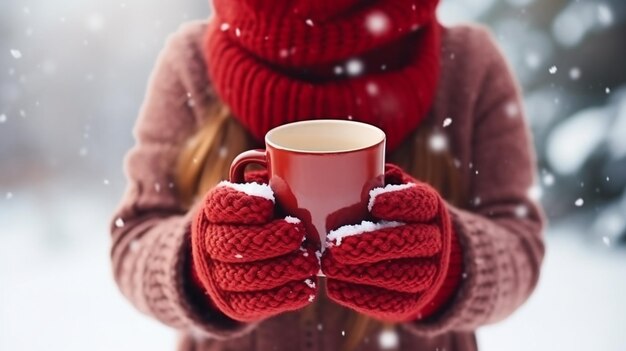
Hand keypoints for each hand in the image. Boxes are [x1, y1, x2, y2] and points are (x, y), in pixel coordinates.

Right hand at [191, 171, 318, 321]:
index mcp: (215, 209)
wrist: (230, 258)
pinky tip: (306, 288)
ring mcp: (218, 276)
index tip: (269, 204)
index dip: (243, 206)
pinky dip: (283, 297)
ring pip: (244, 277)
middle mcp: (208, 242)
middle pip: (232, 245)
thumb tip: (295, 163)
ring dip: (281, 270)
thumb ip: (274, 175)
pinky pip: (254, 304)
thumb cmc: (261, 216)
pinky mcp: (233, 304)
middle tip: (299, 233)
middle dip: (268, 240)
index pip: (221, 205)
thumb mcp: (261, 190)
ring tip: (310, 262)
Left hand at [321, 164, 460, 321]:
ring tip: (329, 265)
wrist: (417, 257)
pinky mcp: (414, 301)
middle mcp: (436, 239)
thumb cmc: (383, 214)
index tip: (372, 201)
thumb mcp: (383, 192)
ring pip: (405, 275)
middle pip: (413, 241)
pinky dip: (362, 295)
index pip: (421, 202)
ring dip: (364, 272)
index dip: (400, 202)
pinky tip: (336, 286)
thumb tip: (320, 166)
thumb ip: (364, 179)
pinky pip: (394, 302)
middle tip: (336, 243)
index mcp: (427, 207)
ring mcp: (430, 272)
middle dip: (374, 243)